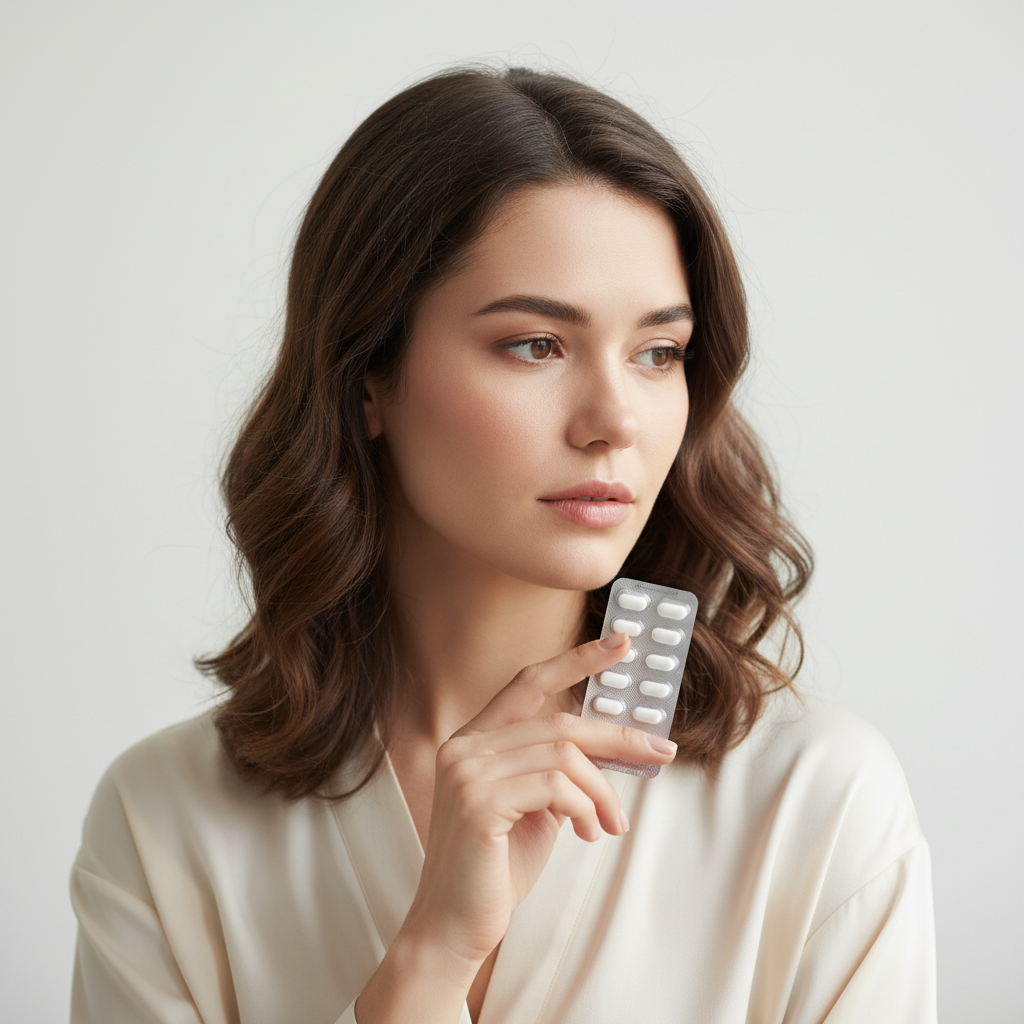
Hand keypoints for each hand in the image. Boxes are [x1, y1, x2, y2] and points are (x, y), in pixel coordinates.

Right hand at [399, 631, 676, 968]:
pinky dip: (586, 809)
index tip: (621, 644)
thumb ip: (559, 774)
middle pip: (560, 721)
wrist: (454, 928)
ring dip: (603, 790)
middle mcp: (465, 746)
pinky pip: (556, 787)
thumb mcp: (535, 810)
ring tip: (613, 824)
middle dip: (618, 737)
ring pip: (564, 754)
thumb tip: (613, 750)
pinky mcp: (478, 801)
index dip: (576, 659)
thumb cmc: (495, 870)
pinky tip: (589, 833)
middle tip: (661, 751)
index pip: (528, 682)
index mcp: (474, 741)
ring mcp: (467, 771)